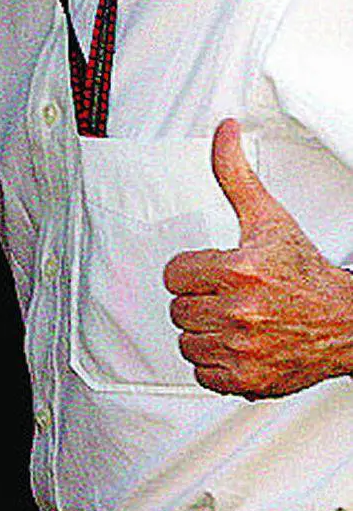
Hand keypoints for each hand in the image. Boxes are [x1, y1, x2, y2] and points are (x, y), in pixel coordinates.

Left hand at [164, 118, 352, 399]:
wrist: (344, 321)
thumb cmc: (303, 269)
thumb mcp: (268, 216)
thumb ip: (235, 172)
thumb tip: (224, 130)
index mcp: (239, 270)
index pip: (174, 274)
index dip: (193, 270)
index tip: (216, 270)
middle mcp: (239, 312)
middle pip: (179, 309)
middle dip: (200, 299)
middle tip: (230, 294)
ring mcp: (242, 350)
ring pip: (188, 342)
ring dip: (206, 331)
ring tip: (236, 317)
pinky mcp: (246, 381)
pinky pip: (203, 373)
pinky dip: (216, 363)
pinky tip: (239, 343)